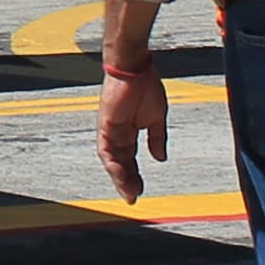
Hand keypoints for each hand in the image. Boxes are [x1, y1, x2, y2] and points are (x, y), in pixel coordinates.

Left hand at [97, 62, 170, 198]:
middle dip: (126, 182)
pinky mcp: (105, 125)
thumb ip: (156, 138)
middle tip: (133, 198)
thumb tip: (160, 157)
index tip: (140, 191)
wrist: (135, 67)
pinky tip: (121, 174)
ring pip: (111, 161)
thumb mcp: (156, 117)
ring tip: (130, 192)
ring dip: (120, 177)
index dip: (134, 176)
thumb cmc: (145, 86)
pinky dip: (113, 163)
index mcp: (129, 131)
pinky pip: (105, 149)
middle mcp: (117, 133)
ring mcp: (109, 130)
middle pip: (120, 163)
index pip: (129, 159)